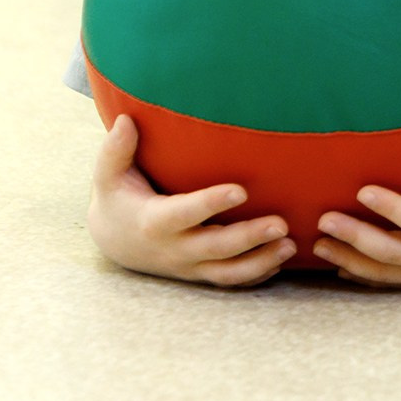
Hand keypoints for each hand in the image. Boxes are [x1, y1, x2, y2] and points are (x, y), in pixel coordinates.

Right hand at [87, 114, 292, 285]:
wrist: (114, 241)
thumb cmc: (118, 198)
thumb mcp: (108, 176)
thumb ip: (116, 151)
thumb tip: (126, 120)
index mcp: (154, 221)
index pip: (184, 214)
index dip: (211, 204)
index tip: (241, 191)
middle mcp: (174, 248)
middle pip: (215, 248)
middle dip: (249, 238)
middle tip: (282, 223)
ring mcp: (189, 265)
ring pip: (227, 272)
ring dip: (261, 261)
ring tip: (292, 244)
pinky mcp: (200, 273)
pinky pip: (230, 281)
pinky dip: (257, 274)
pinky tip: (283, 260)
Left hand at [314, 132, 400, 286]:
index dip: (392, 208)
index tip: (364, 191)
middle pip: (392, 251)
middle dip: (356, 237)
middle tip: (325, 219)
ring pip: (385, 271)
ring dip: (350, 258)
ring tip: (318, 244)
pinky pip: (390, 281)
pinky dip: (363, 275)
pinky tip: (338, 265)